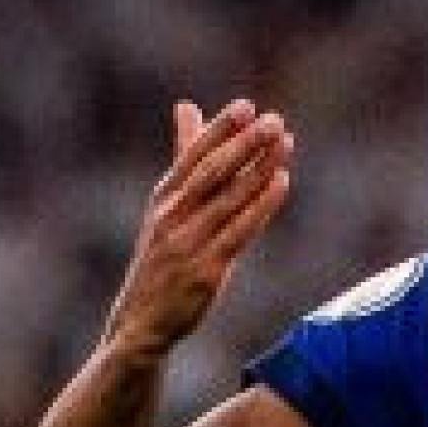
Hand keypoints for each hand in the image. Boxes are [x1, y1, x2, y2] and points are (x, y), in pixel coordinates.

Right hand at [103, 99, 296, 360]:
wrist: (142, 321)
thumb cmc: (162, 258)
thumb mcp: (166, 205)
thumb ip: (183, 156)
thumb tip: (187, 105)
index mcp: (163, 198)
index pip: (192, 155)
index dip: (219, 129)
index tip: (246, 106)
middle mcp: (172, 216)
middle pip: (211, 172)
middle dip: (243, 144)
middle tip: (273, 120)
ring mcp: (187, 243)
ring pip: (229, 199)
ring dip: (259, 169)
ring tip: (285, 144)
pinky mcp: (205, 271)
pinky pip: (239, 232)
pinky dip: (260, 206)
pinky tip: (281, 183)